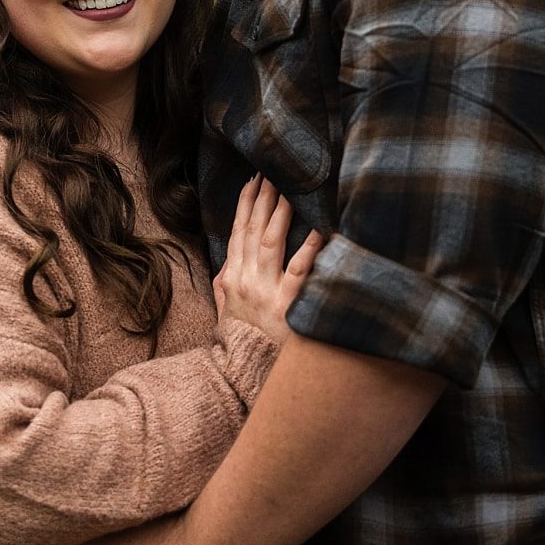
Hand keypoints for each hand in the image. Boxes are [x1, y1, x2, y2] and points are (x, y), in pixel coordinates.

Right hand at [211, 176, 322, 345]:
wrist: (246, 372)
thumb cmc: (242, 341)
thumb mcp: (225, 311)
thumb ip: (225, 284)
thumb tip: (227, 263)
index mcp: (232, 278)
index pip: (238, 232)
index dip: (245, 205)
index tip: (254, 181)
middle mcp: (245, 280)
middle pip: (253, 231)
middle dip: (262, 199)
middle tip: (274, 172)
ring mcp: (265, 292)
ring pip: (270, 243)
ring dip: (279, 214)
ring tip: (289, 190)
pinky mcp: (286, 307)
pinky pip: (299, 273)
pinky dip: (308, 251)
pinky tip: (319, 231)